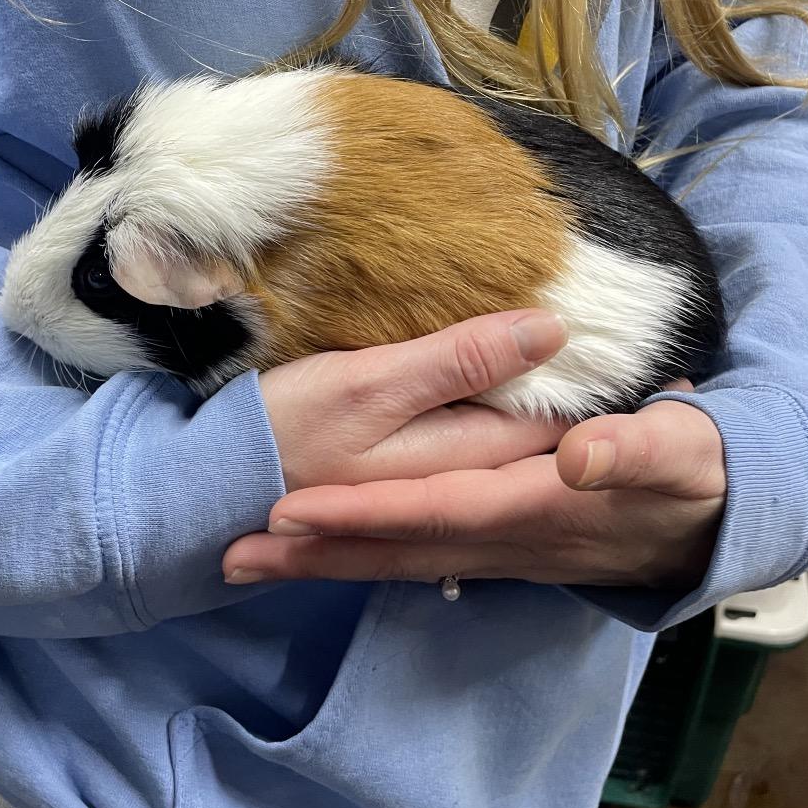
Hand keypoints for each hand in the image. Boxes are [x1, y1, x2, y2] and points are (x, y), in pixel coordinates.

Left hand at [225, 388, 725, 589]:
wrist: (702, 527)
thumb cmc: (689, 477)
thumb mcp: (677, 454)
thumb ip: (629, 452)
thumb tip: (576, 456)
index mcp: (528, 508)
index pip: (428, 512)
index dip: (361, 513)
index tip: (291, 511)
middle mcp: (496, 541)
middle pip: (390, 550)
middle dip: (314, 554)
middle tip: (232, 556)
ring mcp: (488, 553)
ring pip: (393, 561)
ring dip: (323, 563)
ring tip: (248, 565)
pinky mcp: (489, 550)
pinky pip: (411, 561)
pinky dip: (361, 558)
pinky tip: (326, 556)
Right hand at [258, 310, 568, 491]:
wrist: (215, 485)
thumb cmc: (288, 427)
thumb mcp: (371, 383)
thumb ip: (460, 360)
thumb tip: (551, 329)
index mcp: (466, 456)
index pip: (556, 417)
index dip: (578, 372)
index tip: (592, 325)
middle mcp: (463, 478)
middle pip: (536, 428)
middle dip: (559, 383)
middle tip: (572, 323)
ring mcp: (436, 480)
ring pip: (503, 432)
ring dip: (523, 393)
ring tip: (538, 343)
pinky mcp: (408, 474)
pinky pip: (468, 438)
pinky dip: (485, 406)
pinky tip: (486, 380)